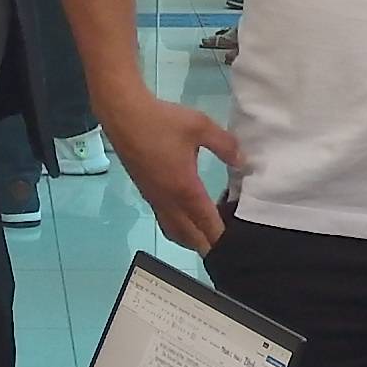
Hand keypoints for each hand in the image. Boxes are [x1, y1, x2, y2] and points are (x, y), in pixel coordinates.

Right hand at [97, 92, 242, 253]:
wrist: (123, 115)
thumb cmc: (163, 121)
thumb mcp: (201, 127)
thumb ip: (225, 145)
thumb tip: (243, 162)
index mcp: (184, 187)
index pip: (205, 221)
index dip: (219, 236)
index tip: (232, 247)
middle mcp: (167, 199)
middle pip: (187, 234)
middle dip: (204, 245)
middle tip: (222, 251)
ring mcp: (154, 197)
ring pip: (172, 229)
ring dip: (189, 239)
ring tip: (205, 241)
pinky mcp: (145, 191)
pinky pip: (163, 218)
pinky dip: (177, 227)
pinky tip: (186, 219)